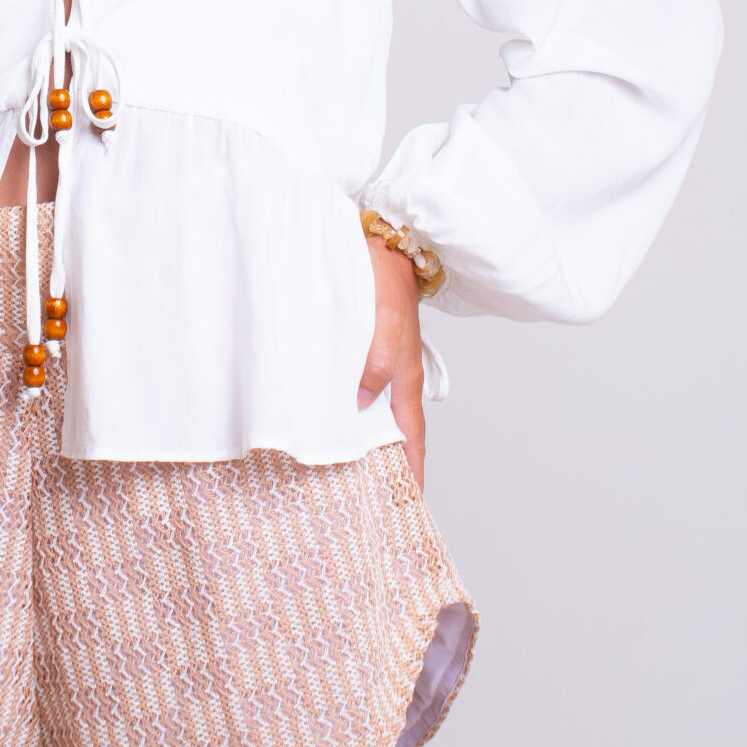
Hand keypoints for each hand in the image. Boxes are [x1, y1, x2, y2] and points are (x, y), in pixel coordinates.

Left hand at [356, 236, 426, 490]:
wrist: (384, 241)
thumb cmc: (384, 278)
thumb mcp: (384, 322)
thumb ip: (376, 362)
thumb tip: (362, 403)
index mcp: (406, 376)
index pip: (411, 437)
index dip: (412, 471)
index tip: (408, 505)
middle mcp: (397, 376)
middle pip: (397, 432)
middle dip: (389, 466)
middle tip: (374, 501)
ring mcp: (382, 364)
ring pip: (378, 414)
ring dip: (369, 441)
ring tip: (351, 472)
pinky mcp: (366, 350)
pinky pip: (364, 393)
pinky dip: (354, 414)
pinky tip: (334, 422)